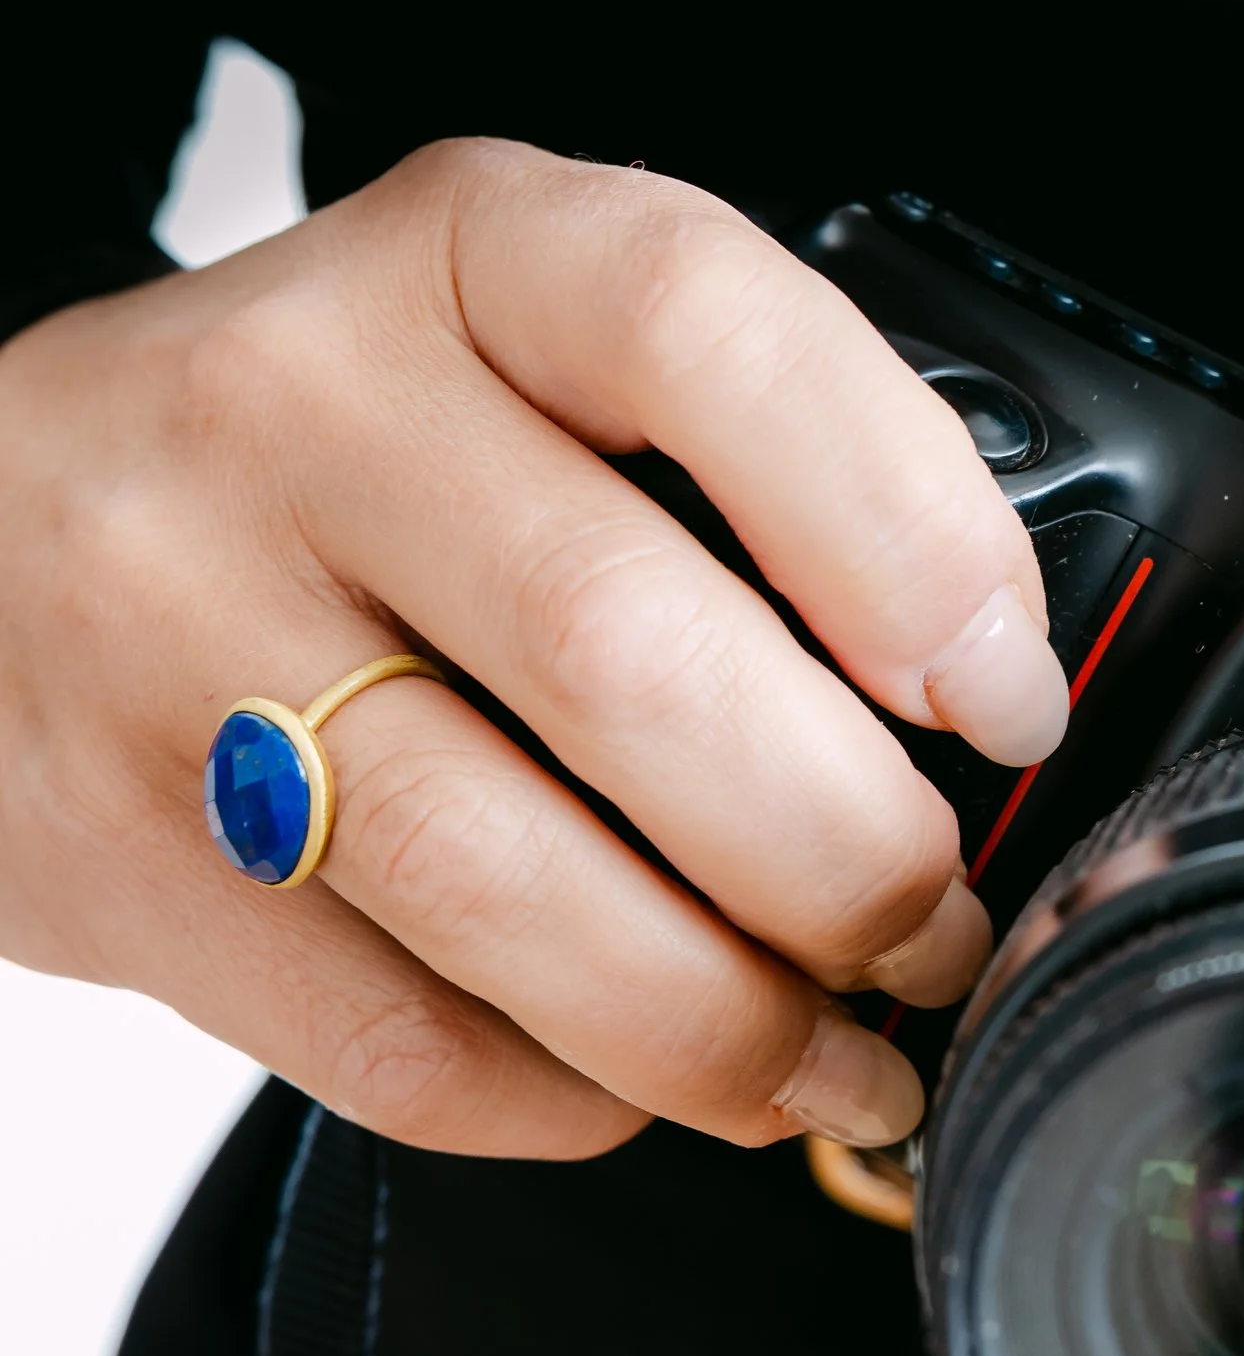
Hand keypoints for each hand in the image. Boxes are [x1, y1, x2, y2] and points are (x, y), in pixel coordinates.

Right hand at [0, 139, 1066, 1155]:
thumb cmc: (322, 462)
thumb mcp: (511, 354)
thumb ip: (726, 472)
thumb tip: (981, 710)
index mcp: (458, 258)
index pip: (702, 327)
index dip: (902, 529)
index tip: (1005, 693)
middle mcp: (300, 416)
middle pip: (625, 653)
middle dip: (846, 852)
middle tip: (929, 927)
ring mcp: (182, 637)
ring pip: (510, 886)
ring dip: (732, 1022)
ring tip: (839, 1054)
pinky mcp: (125, 856)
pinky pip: (401, 1041)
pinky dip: (573, 1097)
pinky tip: (644, 1079)